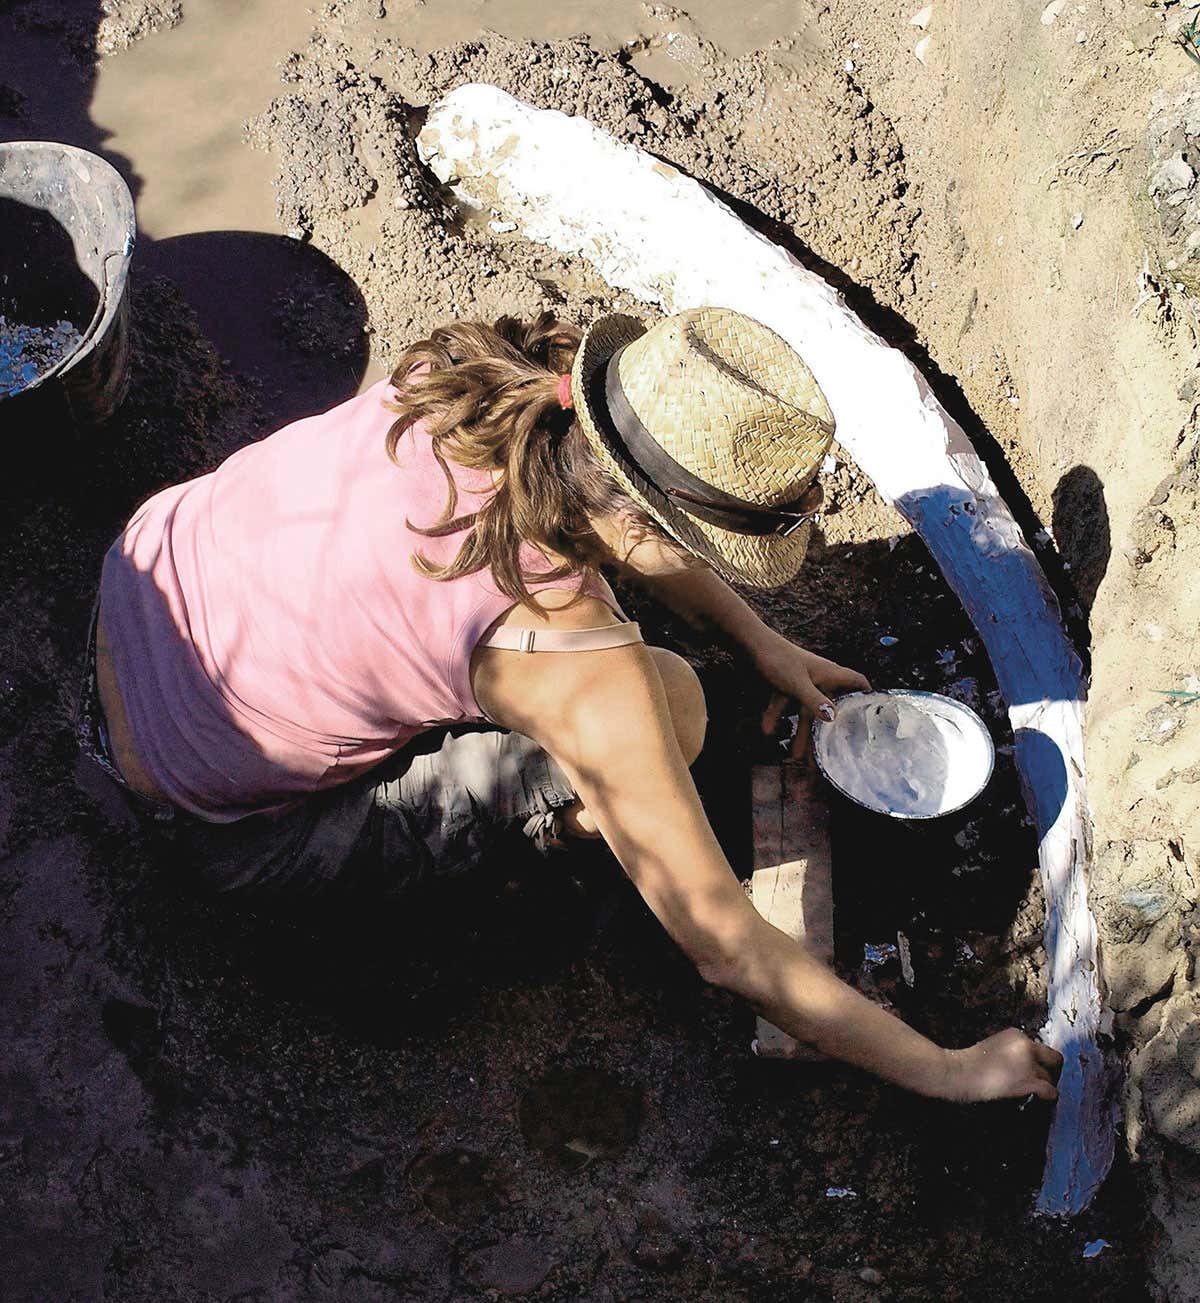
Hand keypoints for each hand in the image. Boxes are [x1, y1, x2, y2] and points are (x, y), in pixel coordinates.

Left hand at [753, 632, 870, 760]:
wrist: (749, 642)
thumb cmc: (778, 658)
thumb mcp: (798, 683)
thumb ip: (814, 701)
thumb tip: (833, 718)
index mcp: (829, 673)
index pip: (856, 681)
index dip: (866, 694)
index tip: (872, 714)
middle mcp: (818, 678)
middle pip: (827, 707)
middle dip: (826, 731)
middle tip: (827, 754)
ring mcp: (800, 681)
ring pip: (804, 710)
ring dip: (800, 731)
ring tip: (795, 756)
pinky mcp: (783, 683)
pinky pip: (784, 703)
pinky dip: (776, 716)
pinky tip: (767, 729)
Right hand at [941, 1029, 1063, 1103]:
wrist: (957, 1073)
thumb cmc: (968, 1064)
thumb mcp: (992, 1047)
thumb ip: (1012, 1052)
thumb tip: (1028, 1068)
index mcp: (1016, 1034)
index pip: (1040, 1048)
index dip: (1039, 1062)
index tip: (1032, 1073)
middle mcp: (1026, 1045)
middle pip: (1054, 1060)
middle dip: (1051, 1072)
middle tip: (1042, 1084)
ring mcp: (1028, 1063)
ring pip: (1051, 1078)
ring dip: (1044, 1087)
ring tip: (1032, 1096)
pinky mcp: (1028, 1081)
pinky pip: (1050, 1091)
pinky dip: (1046, 1098)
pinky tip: (1036, 1101)